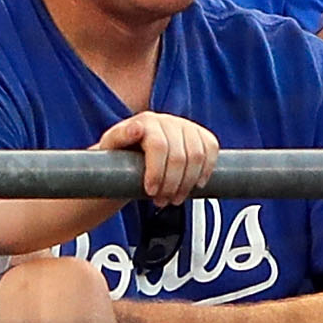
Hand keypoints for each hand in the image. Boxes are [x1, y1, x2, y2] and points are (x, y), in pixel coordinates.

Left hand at [94, 112, 217, 206]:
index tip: (150, 191)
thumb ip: (118, 137)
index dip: (157, 172)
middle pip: (179, 156)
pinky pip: (212, 149)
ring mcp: (186, 126)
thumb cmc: (120, 151)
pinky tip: (197, 185)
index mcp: (146, 121)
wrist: (136, 152)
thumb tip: (136, 129)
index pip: (158, 146)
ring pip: (197, 156)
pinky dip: (207, 170)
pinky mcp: (201, 134)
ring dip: (189, 183)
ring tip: (175, 198)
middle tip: (162, 201)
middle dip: (172, 184)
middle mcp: (168, 120)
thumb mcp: (110, 145)